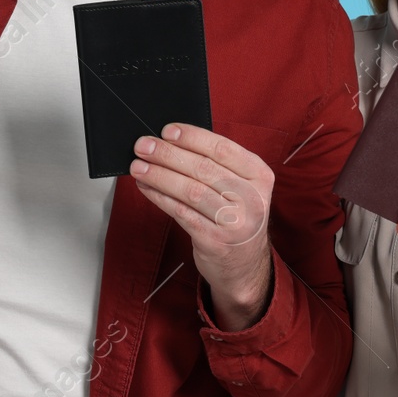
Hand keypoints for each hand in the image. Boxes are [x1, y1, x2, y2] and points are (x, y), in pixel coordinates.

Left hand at [131, 123, 273, 330]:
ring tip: (138, 166)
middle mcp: (252, 199)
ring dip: (159, 175)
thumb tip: (170, 142)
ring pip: (190, 190)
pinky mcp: (215, 241)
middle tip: (143, 145)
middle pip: (203, 169)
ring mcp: (235, 222)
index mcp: (260, 176)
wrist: (244, 266)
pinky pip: (181, 213)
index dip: (192, 137)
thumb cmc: (235, 216)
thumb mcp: (240, 188)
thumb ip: (216, 165)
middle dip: (168, 154)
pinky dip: (160, 197)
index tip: (167, 130)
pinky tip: (146, 187)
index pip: (223, 149)